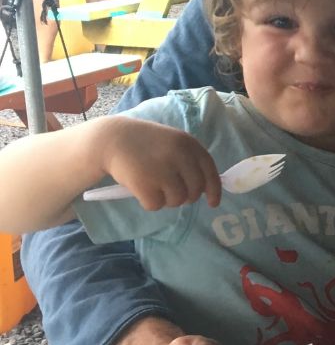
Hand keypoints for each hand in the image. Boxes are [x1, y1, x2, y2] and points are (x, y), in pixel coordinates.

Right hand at [96, 117, 221, 209]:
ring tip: (154, 185)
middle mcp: (179, 155)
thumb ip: (190, 161)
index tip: (212, 203)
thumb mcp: (172, 144)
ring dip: (167, 199)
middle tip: (171, 191)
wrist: (110, 139)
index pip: (209, 172)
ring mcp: (162, 170)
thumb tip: (207, 189)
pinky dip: (150, 202)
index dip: (213, 190)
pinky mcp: (144, 183)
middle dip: (186, 196)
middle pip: (195, 191)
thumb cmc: (145, 144)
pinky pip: (157, 205)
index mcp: (188, 144)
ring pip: (177, 200)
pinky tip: (141, 188)